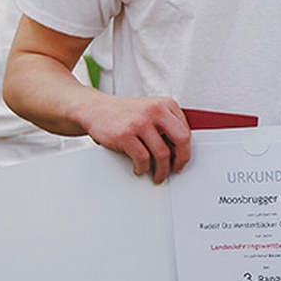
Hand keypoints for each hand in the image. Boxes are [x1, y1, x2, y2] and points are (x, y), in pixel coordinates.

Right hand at [70, 94, 189, 183]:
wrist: (95, 109)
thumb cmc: (125, 113)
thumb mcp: (151, 110)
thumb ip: (167, 124)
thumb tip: (180, 150)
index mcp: (166, 104)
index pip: (186, 130)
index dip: (186, 149)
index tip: (182, 160)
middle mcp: (156, 111)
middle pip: (181, 140)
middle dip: (181, 160)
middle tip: (175, 170)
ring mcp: (141, 122)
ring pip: (162, 153)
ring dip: (161, 170)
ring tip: (157, 175)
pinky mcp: (126, 134)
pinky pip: (143, 158)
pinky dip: (143, 168)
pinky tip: (140, 169)